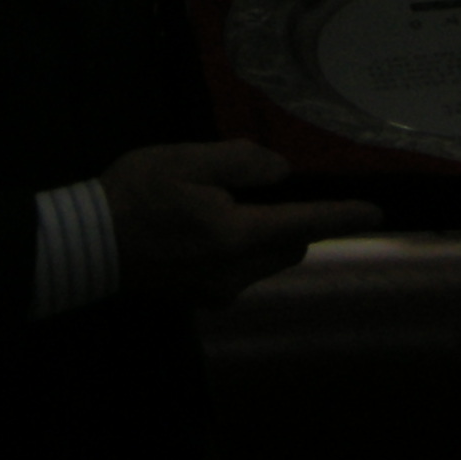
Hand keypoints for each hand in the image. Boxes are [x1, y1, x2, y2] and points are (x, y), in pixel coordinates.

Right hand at [99, 139, 380, 304]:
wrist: (85, 245)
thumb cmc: (136, 195)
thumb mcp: (187, 160)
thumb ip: (241, 162)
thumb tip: (281, 173)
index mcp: (236, 236)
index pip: (305, 224)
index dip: (343, 216)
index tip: (376, 213)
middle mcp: (235, 274)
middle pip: (289, 246)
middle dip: (295, 221)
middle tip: (268, 190)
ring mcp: (217, 292)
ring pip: (266, 261)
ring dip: (265, 236)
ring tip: (225, 205)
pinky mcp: (200, 299)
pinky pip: (240, 272)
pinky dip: (240, 249)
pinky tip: (206, 229)